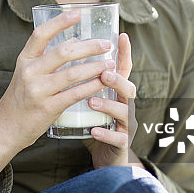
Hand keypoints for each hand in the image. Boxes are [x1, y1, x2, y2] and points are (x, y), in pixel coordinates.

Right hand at [0, 10, 115, 150]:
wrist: (6, 126)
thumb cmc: (21, 97)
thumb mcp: (27, 73)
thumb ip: (47, 57)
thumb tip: (76, 41)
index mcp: (24, 59)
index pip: (41, 34)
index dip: (59, 22)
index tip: (77, 13)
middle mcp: (29, 72)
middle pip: (63, 52)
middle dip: (89, 46)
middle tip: (106, 44)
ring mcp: (38, 90)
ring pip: (73, 73)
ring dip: (95, 66)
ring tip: (110, 63)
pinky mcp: (47, 107)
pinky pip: (74, 93)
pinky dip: (91, 86)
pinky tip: (102, 82)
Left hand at [83, 33, 138, 166]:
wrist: (104, 157)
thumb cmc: (94, 122)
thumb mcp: (89, 98)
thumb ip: (83, 78)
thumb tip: (65, 50)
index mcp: (116, 92)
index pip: (122, 69)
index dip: (124, 53)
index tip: (120, 35)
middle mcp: (124, 105)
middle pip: (128, 88)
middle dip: (117, 79)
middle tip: (104, 72)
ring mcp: (124, 125)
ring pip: (123, 111)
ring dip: (108, 105)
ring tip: (92, 101)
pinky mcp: (120, 144)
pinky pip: (116, 138)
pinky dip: (105, 133)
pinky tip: (93, 130)